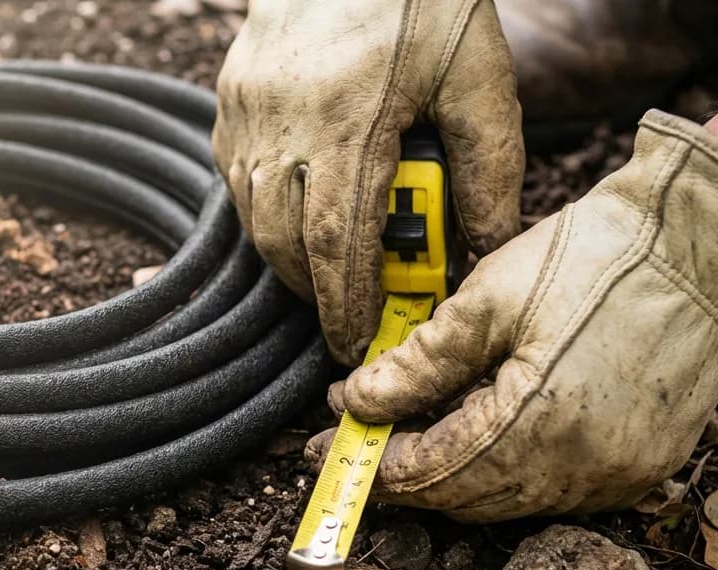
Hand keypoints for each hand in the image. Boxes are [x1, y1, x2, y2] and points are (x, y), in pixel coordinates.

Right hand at [212, 0, 522, 364]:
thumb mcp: (479, 79)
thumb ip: (488, 169)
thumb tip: (485, 248)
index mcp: (348, 119)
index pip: (335, 243)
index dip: (343, 305)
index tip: (355, 343)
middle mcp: (282, 120)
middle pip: (284, 242)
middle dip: (316, 291)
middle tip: (351, 312)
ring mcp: (246, 108)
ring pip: (253, 214)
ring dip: (289, 254)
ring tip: (331, 264)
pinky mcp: (229, 96)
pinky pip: (236, 176)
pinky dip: (265, 209)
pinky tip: (301, 207)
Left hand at [314, 111, 717, 521]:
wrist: (702, 245)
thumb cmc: (597, 257)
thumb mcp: (487, 300)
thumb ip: (416, 364)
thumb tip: (358, 402)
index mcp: (537, 424)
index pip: (429, 475)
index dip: (372, 464)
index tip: (327, 443)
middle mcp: (581, 468)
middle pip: (464, 500)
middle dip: (406, 473)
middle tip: (362, 437)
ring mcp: (619, 474)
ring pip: (508, 503)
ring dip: (455, 475)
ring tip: (416, 429)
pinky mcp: (642, 467)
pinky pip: (556, 493)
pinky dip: (508, 473)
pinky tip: (484, 433)